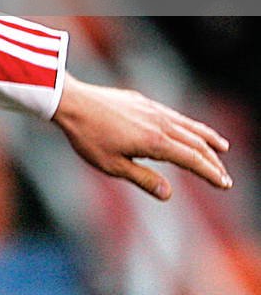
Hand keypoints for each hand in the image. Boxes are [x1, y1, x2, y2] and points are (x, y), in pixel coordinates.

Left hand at [51, 76, 231, 199]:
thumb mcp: (111, 165)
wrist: (70, 101)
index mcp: (155, 141)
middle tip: (225, 177)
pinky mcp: (141, 101)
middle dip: (213, 161)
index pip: (193, 159)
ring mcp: (151, 109)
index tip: (225, 184)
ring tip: (222, 147)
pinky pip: (174, 114)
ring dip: (207, 138)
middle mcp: (159, 122)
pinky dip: (189, 124)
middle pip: (196, 143)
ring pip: (188, 125)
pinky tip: (188, 128)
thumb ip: (142, 178)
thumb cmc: (87, 136)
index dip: (211, 173)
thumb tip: (167, 194)